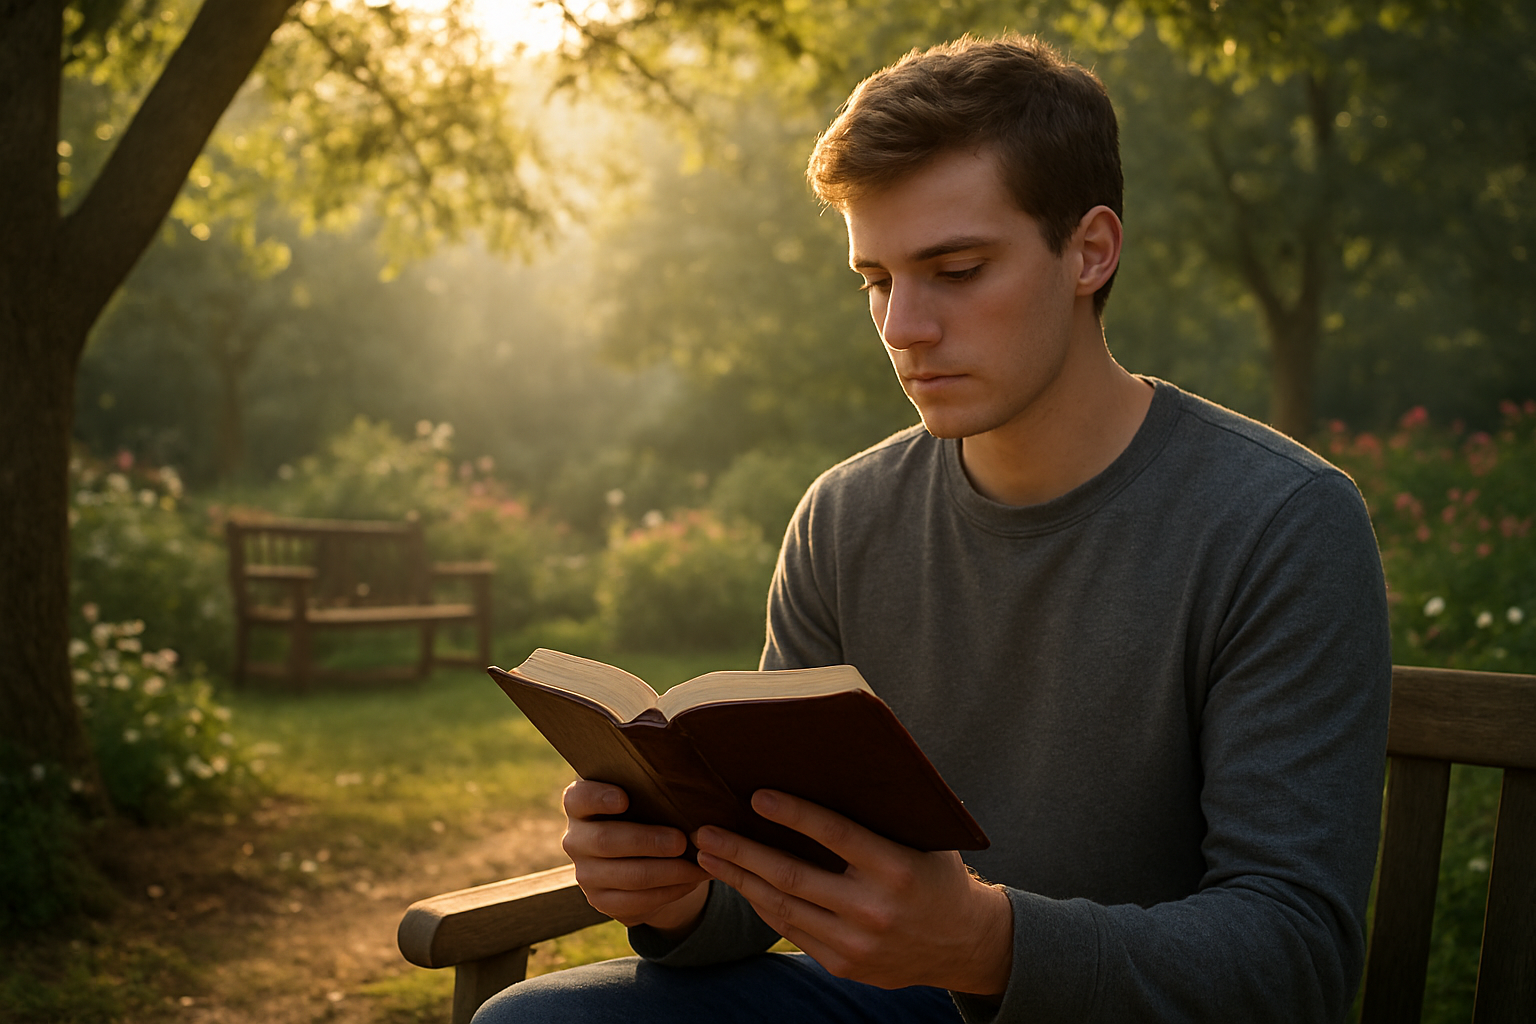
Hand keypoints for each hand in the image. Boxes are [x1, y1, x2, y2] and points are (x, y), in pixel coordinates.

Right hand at [560, 780, 710, 933]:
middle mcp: (576, 839)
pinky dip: (669, 891)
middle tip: (681, 841)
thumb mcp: (641, 797)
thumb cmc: (644, 813)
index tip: (623, 799)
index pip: (579, 798)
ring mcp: (585, 873)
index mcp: (579, 805)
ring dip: (667, 872)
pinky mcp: (601, 900)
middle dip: (648, 841)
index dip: (598, 798)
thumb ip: (649, 791)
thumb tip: (685, 795)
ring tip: (697, 865)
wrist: (639, 858)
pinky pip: (636, 901)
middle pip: (606, 840)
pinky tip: (690, 881)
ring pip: (627, 875)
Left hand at [694, 789, 1012, 995]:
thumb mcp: (923, 838)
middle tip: (705, 832)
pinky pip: (792, 930)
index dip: (793, 814)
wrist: (965, 944)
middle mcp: (874, 909)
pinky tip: (741, 884)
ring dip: (740, 880)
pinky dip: (762, 905)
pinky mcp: (844, 965)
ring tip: (708, 857)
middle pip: (793, 876)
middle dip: (743, 852)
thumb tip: (834, 766)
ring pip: (784, 907)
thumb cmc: (937, 873)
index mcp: (897, 868)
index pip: (835, 834)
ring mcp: (856, 943)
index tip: (756, 796)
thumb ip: (883, 813)